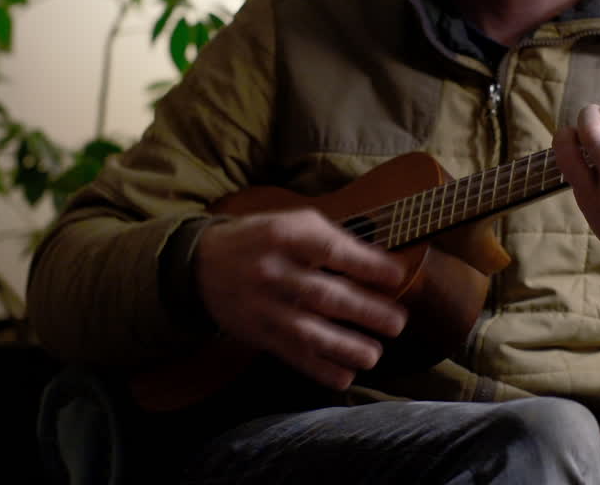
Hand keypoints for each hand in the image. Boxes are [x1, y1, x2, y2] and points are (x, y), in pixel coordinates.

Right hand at [194, 209, 408, 390]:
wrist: (202, 264)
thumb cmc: (262, 239)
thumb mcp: (292, 223)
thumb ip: (331, 239)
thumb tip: (380, 262)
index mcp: (284, 235)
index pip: (329, 250)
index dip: (365, 263)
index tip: (396, 276)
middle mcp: (272, 271)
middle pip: (323, 294)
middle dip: (364, 311)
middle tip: (397, 323)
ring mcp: (263, 305)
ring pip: (307, 330)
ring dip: (344, 346)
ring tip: (374, 355)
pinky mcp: (257, 333)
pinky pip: (290, 354)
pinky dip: (318, 368)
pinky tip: (344, 376)